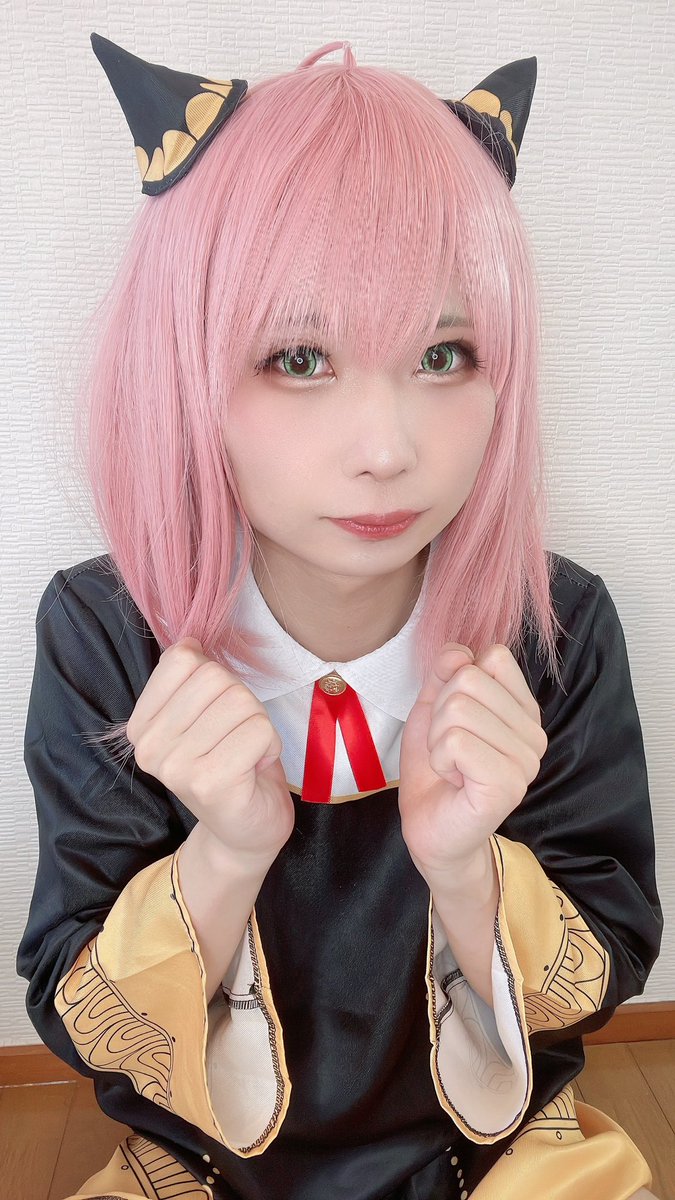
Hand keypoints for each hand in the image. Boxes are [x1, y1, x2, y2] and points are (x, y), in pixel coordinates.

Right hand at [126, 637, 294, 868]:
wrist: (244, 830)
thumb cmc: (229, 763)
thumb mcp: (202, 716)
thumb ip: (190, 679)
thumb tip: (190, 641)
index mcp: (141, 725)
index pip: (182, 659)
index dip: (215, 677)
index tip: (216, 712)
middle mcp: (149, 746)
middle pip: (215, 677)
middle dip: (242, 701)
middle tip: (237, 737)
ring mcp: (176, 767)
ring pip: (241, 701)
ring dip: (258, 725)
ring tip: (246, 752)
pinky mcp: (209, 783)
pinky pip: (258, 729)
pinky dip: (269, 744)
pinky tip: (255, 767)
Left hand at [398, 642, 547, 877]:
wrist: (430, 828)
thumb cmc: (437, 768)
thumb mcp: (434, 707)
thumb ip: (445, 672)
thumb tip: (458, 653)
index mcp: (524, 710)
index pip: (495, 655)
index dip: (457, 679)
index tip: (455, 718)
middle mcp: (535, 733)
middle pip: (470, 679)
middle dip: (440, 713)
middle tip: (449, 747)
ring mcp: (526, 760)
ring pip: (458, 708)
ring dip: (437, 739)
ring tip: (452, 765)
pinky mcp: (507, 784)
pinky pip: (456, 741)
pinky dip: (440, 759)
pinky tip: (454, 780)